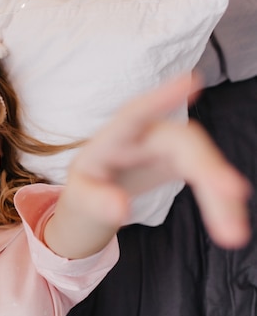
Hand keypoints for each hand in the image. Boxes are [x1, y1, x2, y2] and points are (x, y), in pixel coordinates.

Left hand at [69, 73, 251, 247]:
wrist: (96, 196)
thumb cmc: (86, 190)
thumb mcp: (80, 199)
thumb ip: (96, 202)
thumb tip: (121, 209)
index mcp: (111, 140)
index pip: (134, 114)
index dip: (161, 98)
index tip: (191, 80)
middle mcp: (144, 136)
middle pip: (182, 143)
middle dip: (208, 166)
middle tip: (235, 193)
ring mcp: (166, 146)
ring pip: (202, 161)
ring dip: (221, 194)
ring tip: (234, 235)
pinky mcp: (181, 160)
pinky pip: (208, 176)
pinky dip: (221, 201)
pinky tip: (234, 225)